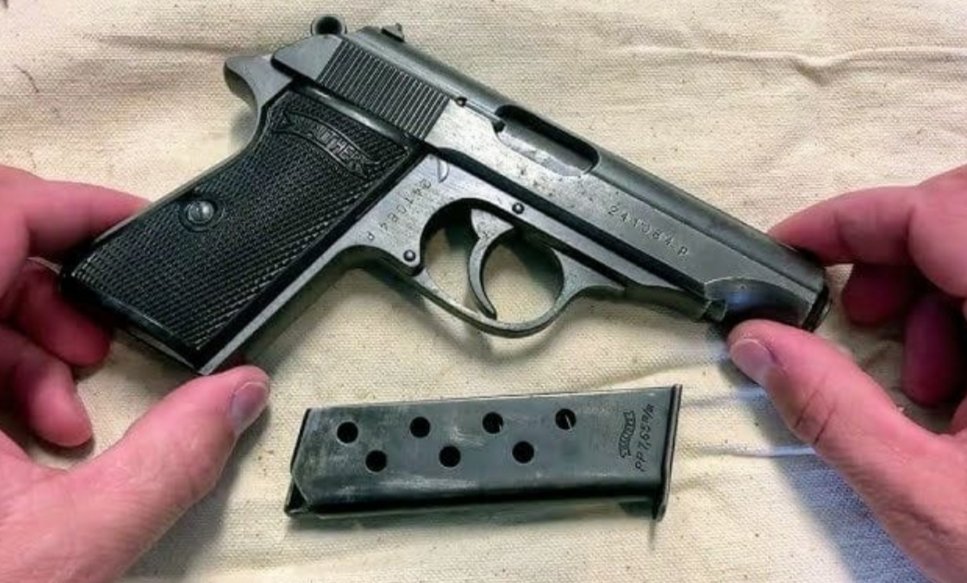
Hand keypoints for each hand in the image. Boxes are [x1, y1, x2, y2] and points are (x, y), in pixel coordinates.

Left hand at [0, 167, 269, 582]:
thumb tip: (235, 396)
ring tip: (74, 410)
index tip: (128, 228)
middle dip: (61, 291)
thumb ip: (170, 463)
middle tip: (103, 342)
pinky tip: (42, 433)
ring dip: (36, 338)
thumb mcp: (72, 542)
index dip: (72, 207)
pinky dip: (7, 372)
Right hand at [728, 166, 966, 581]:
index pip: (936, 212)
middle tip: (851, 314)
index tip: (791, 247)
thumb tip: (758, 343)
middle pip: (962, 212)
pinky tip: (954, 393)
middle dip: (892, 251)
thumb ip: (831, 410)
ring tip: (914, 377)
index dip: (851, 218)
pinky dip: (964, 321)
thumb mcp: (922, 492)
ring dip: (931, 294)